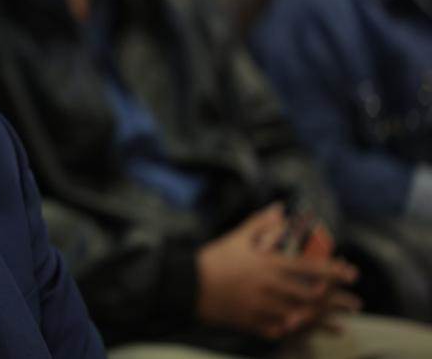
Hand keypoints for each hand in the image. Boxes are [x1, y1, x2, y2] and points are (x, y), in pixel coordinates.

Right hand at [196, 204, 359, 339]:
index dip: (334, 270)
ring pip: (301, 316)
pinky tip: (308, 334)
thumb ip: (262, 223)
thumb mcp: (238, 237)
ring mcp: (261, 306)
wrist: (189, 284)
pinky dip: (295, 333)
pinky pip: (279, 330)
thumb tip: (281, 208)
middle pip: (311, 295)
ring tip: (341, 325)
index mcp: (268, 264)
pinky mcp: (251, 322)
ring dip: (324, 321)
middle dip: (337, 300)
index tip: (352, 273)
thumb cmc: (216, 257)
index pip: (309, 267)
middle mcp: (269, 286)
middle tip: (355, 303)